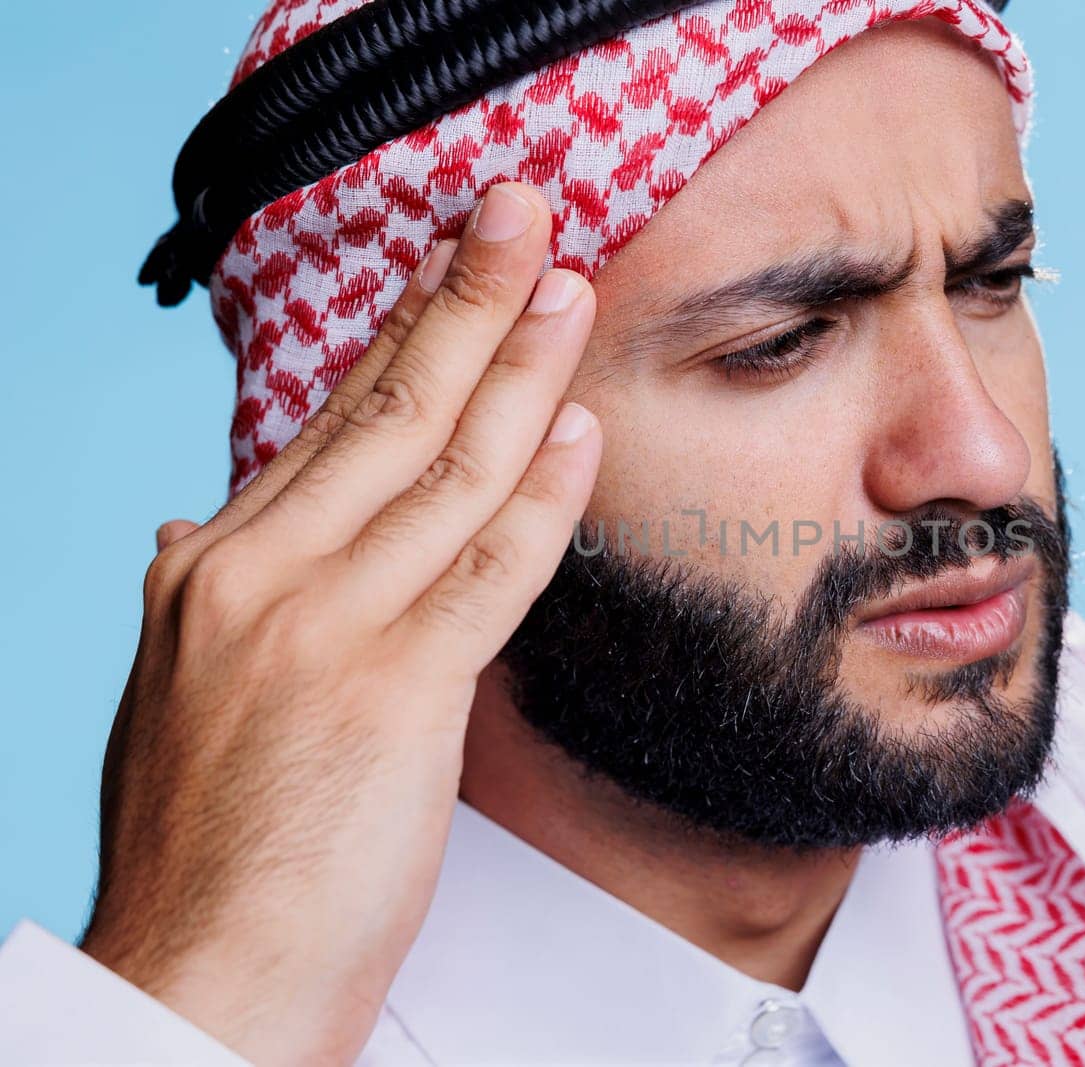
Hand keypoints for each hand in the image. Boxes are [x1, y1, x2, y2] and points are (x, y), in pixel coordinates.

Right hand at [80, 182, 598, 1065]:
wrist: (195, 980)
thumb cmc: (209, 849)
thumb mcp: (179, 696)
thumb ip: (207, 601)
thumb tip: (191, 527)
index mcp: (214, 568)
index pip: (329, 421)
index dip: (403, 333)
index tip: (455, 268)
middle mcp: (258, 575)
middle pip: (386, 410)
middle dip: (466, 301)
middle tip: (524, 212)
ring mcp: (321, 627)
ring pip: (441, 468)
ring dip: (518, 369)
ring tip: (569, 286)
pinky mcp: (388, 693)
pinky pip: (484, 569)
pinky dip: (540, 495)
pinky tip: (577, 430)